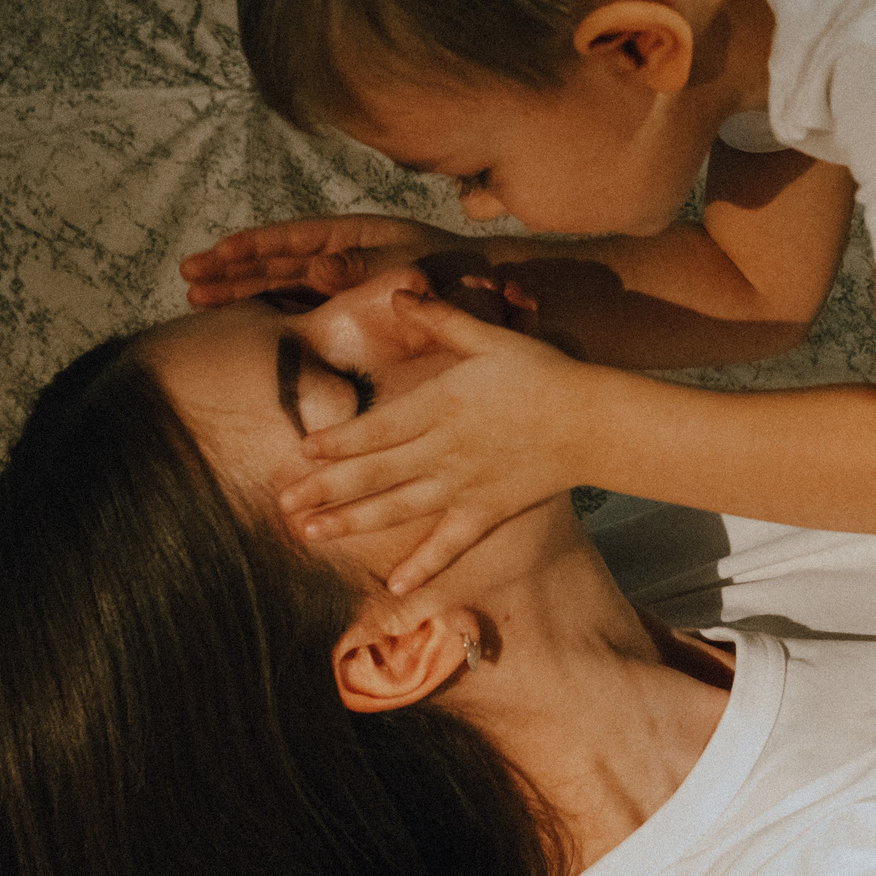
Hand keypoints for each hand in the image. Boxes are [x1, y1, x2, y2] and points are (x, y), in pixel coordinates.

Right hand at [179, 215, 474, 307]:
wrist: (489, 290)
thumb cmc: (452, 269)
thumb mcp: (408, 261)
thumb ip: (362, 266)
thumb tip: (315, 270)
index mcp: (348, 235)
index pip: (288, 238)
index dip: (250, 246)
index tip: (214, 254)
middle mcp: (337, 256)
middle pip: (273, 261)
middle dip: (231, 269)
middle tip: (187, 277)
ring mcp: (340, 284)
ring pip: (279, 286)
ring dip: (240, 292)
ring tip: (196, 298)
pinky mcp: (347, 312)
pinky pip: (300, 311)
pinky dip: (269, 315)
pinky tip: (239, 323)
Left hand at [279, 290, 593, 593]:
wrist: (592, 420)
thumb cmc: (542, 373)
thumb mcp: (490, 338)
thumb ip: (441, 319)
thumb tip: (398, 292)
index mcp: (441, 405)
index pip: (377, 427)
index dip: (338, 442)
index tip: (303, 452)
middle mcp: (444, 449)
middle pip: (374, 472)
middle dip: (325, 488)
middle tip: (283, 503)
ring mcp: (465, 484)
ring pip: (398, 507)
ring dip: (352, 522)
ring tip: (310, 533)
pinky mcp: (488, 511)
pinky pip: (450, 542)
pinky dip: (423, 564)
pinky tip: (393, 583)